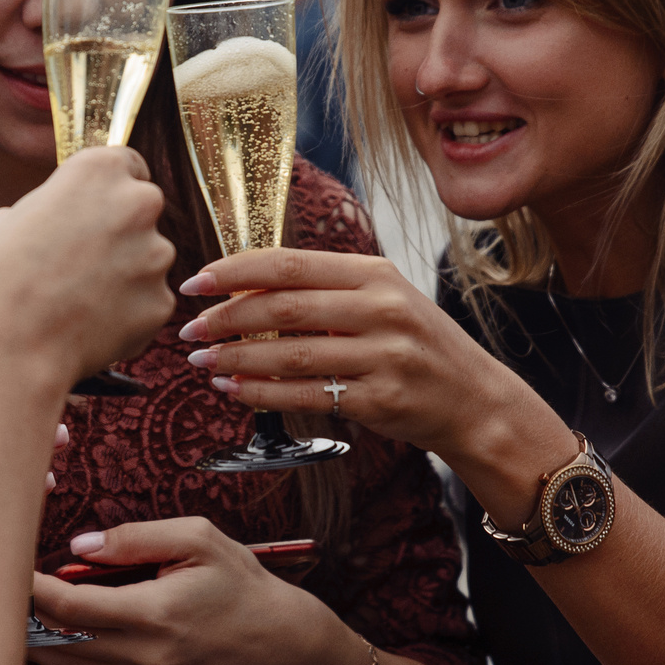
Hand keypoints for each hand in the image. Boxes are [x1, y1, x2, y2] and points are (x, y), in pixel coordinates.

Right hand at [0, 147, 174, 383]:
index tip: (96, 208)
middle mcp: (137, 203)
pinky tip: (88, 327)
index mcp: (98, 170)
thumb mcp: (4, 223)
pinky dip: (126, 315)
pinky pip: (147, 304)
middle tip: (81, 261)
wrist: (7, 350)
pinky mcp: (161, 302)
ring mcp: (156, 255)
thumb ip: (41, 210)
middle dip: (121, 231)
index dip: (109, 189)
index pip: (127, 164)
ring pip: (147, 259)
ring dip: (124, 275)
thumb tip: (39, 221)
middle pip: (142, 210)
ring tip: (77, 301)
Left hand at [26, 518, 336, 664]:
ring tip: (18, 610)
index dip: (29, 590)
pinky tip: (64, 627)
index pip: (68, 608)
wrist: (281, 644)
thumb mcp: (197, 538)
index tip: (7, 569)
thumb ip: (134, 537)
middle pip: (57, 644)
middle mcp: (148, 659)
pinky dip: (74, 651)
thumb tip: (78, 547)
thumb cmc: (239, 582)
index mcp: (157, 615)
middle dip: (22, 619)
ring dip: (40, 640)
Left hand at [176, 248, 531, 465]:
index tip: (196, 282)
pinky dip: (261, 393)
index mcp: (376, 274)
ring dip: (235, 358)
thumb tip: (246, 285)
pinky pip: (305, 395)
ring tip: (201, 362)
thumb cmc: (417, 346)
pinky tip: (233, 389)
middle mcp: (381, 309)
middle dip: (226, 317)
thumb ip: (326, 289)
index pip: (290, 264)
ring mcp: (383, 355)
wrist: (474, 399)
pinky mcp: (379, 400)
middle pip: (284, 307)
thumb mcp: (383, 299)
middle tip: (189, 328)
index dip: (235, 272)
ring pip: (290, 354)